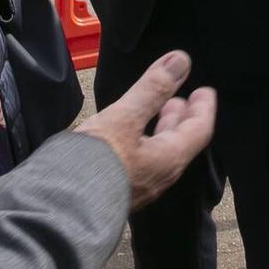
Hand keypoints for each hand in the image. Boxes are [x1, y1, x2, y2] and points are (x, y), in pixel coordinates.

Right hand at [74, 50, 217, 209]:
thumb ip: (152, 90)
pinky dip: (144, 140)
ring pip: (160, 152)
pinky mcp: (119, 189)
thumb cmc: (97, 161)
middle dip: (182, 118)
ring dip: (162, 129)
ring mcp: (140, 186)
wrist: (62, 207)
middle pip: (180, 143)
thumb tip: (180, 60)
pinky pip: (142, 161)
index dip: (203, 108)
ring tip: (157, 112)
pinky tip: (129, 135)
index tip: (205, 91)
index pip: (198, 130)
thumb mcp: (124, 118)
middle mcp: (159, 176)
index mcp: (169, 158)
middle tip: (182, 99)